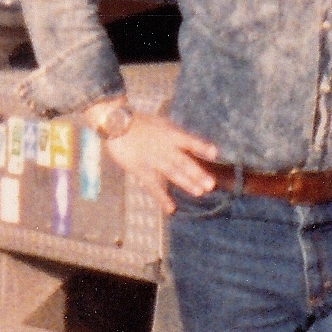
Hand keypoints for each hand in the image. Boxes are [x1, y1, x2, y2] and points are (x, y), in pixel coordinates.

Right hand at [105, 108, 222, 200]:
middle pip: (183, 161)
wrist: (116, 123)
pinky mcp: (140, 170)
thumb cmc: (139, 123)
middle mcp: (164, 147)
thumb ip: (174, 135)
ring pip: (172, 173)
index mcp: (169, 134)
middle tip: (210, 184)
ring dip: (186, 183)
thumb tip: (189, 145)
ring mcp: (152, 159)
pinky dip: (162, 198)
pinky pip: (153, 186)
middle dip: (197, 173)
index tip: (215, 153)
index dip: (201, 146)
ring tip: (199, 192)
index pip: (189, 140)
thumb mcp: (160, 124)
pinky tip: (171, 208)